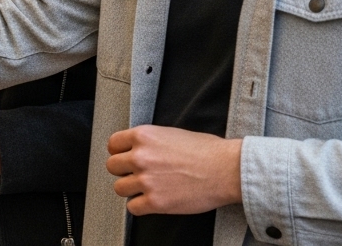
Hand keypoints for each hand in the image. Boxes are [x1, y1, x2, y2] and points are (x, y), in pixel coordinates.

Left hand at [105, 125, 242, 214]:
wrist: (229, 170)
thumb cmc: (208, 151)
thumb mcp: (172, 133)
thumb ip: (150, 142)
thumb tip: (138, 149)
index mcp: (144, 136)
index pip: (113, 144)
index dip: (119, 152)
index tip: (125, 158)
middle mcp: (140, 157)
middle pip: (112, 167)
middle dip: (124, 171)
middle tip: (137, 174)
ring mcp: (147, 180)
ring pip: (119, 188)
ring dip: (131, 190)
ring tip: (146, 188)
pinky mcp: (156, 202)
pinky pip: (133, 208)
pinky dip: (140, 207)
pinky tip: (151, 201)